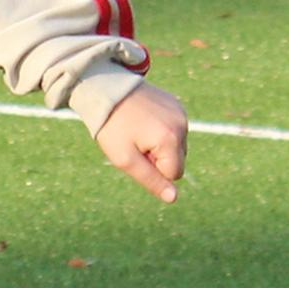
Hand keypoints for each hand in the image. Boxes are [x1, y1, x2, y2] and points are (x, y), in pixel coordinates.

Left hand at [98, 85, 186, 204]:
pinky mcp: (177, 105)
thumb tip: (173, 198)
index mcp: (170, 139)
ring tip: (138, 130)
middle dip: (158, 158)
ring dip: (160, 145)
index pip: (173, 174)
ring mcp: (181, 113)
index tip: (136, 153)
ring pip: (176, 146)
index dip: (153, 169)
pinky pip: (175, 129)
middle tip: (135, 142)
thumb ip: (151, 180)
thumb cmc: (112, 127)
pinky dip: (162, 131)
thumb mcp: (125, 159)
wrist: (106, 89)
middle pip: (177, 160)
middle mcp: (182, 125)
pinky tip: (144, 120)